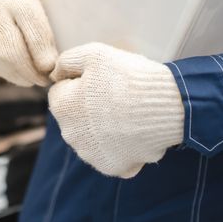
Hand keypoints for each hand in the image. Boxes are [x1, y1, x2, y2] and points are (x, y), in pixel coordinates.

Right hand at [0, 0, 57, 85]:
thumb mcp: (28, 8)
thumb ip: (41, 42)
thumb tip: (49, 69)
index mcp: (7, 54)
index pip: (36, 78)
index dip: (46, 67)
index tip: (49, 50)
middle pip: (20, 78)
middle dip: (30, 66)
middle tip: (34, 39)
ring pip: (3, 71)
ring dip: (12, 60)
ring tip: (13, 30)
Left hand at [49, 43, 184, 177]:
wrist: (167, 106)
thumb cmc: (129, 77)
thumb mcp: (93, 54)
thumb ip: (66, 61)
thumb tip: (55, 74)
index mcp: (62, 107)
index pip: (61, 92)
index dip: (80, 83)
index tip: (101, 81)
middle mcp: (70, 136)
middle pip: (75, 117)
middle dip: (88, 108)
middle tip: (116, 97)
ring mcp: (91, 155)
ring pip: (92, 138)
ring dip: (103, 128)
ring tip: (127, 114)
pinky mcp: (112, 168)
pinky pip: (111, 155)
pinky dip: (120, 146)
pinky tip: (134, 133)